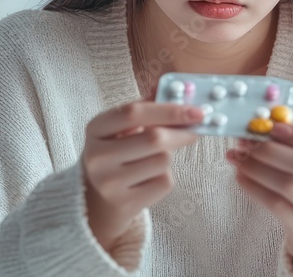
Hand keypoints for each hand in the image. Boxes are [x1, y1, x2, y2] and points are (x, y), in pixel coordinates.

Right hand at [81, 85, 202, 248]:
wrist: (98, 197)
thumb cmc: (117, 152)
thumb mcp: (122, 127)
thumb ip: (146, 107)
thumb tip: (174, 89)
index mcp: (96, 128)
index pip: (134, 113)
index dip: (169, 110)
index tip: (197, 110)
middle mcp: (97, 156)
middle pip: (154, 138)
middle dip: (181, 132)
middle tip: (196, 129)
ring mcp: (109, 182)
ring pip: (163, 161)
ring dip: (168, 156)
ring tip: (154, 158)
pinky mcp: (125, 203)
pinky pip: (163, 182)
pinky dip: (165, 176)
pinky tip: (149, 177)